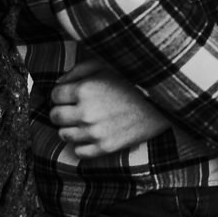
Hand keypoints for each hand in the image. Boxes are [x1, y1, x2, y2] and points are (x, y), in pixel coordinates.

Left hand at [48, 59, 173, 158]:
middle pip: (55, 116)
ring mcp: (95, 132)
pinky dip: (81, 144)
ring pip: (64, 135)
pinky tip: (90, 135)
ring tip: (83, 121)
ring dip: (70, 127)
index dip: (61, 93)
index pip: (54, 95)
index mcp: (84, 89)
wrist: (163, 101)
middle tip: (73, 108)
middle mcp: (86, 112)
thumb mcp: (106, 65)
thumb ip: (79, 70)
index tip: (70, 94)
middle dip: (61, 110)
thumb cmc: (134, 79)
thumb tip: (59, 82)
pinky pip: (79, 152)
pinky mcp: (106, 147)